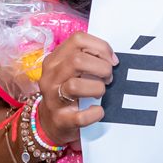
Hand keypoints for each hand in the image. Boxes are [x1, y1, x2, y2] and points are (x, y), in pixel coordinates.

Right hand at [36, 31, 117, 146]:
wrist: (50, 123)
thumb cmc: (66, 92)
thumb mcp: (70, 70)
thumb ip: (87, 59)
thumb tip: (112, 60)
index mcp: (55, 60)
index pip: (78, 39)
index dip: (101, 47)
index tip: (111, 61)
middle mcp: (51, 76)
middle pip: (77, 60)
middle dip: (102, 68)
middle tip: (108, 78)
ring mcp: (53, 98)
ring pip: (75, 86)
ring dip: (97, 88)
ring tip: (101, 92)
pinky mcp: (60, 119)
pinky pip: (81, 116)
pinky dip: (95, 113)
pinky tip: (98, 111)